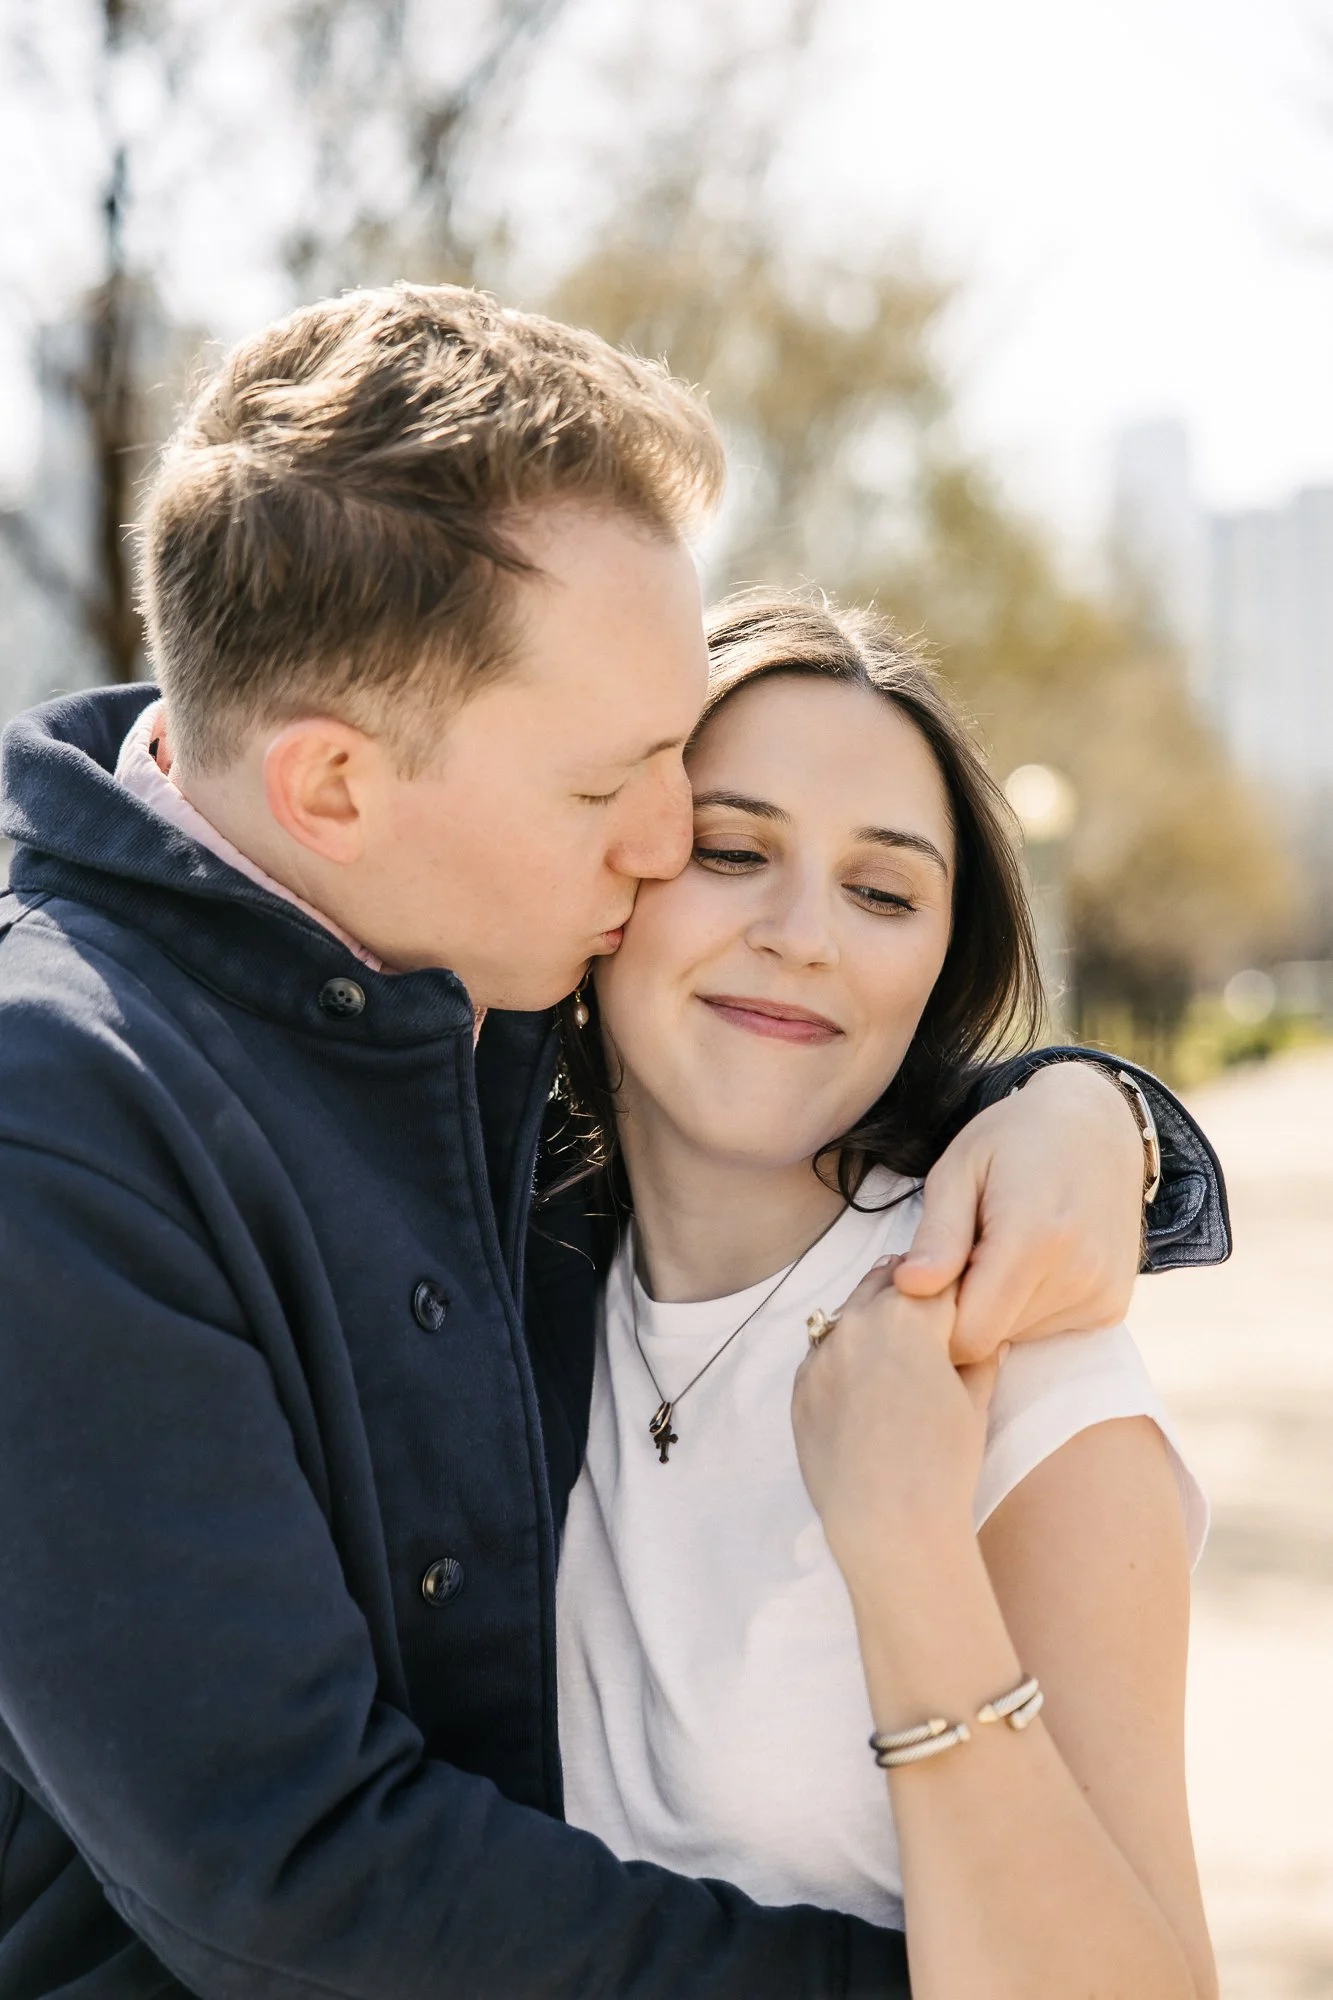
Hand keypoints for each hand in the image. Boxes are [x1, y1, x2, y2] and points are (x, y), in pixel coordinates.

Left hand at [791, 1260, 997, 1595]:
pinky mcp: (801, 1386)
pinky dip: (845, 1356)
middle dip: (911, 1292)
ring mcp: (822, 1354)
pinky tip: (864, 1383)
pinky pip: (824, 1353)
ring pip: (850, 1313)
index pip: (940, 1278)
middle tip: (930, 1313)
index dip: (956, 1286)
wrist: (888, 1523)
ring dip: (873, 1319)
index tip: (963, 1295)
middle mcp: (859, 1322)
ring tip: (895, 1347)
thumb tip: (988, 1337)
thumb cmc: (943, 1464)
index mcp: (910, 1315)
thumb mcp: (974, 1403)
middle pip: (888, 1282)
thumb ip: (980, 1357)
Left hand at [894, 1061, 1144, 1364]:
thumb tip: (908, 1288)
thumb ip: (938, 1234)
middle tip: (962, 1254)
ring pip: (1019, 1337)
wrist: (1096, 1125)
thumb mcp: (959, 1169)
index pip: (970, 1335)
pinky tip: (1031, 1261)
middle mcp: (1078, 1274)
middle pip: (993, 1339)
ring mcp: (1102, 1293)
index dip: (935, 1319)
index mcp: (1034, 1238)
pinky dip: (1028, 1306)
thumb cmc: (1014, 1140)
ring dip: (997, 1306)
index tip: (926, 1280)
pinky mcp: (1113, 1304)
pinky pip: (1050, 1329)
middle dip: (964, 1308)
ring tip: (999, 1250)